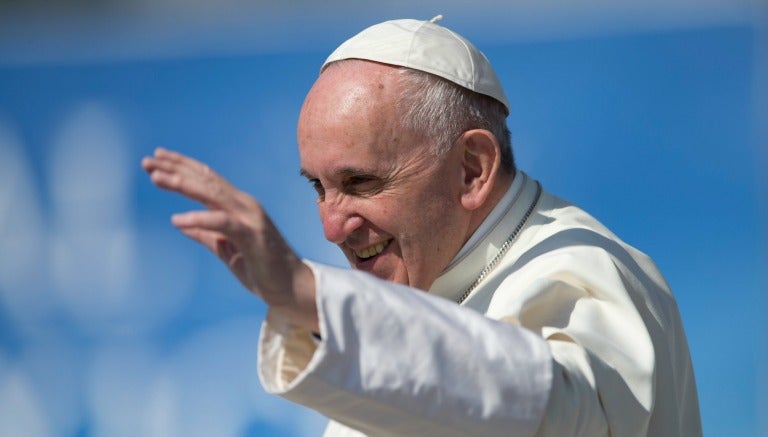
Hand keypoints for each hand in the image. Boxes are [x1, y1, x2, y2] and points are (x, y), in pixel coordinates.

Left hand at [141, 148, 317, 330]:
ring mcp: (250, 217)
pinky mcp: (252, 235)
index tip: (156, 158)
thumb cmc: (262, 269)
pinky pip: (221, 222)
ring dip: (182, 183)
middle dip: (175, 168)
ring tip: (156, 177)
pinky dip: (198, 218)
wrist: (291, 287)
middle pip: (205, 179)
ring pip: (211, 193)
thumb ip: (206, 234)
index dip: (182, 166)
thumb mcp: (226, 249)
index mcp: (239, 206)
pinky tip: (176, 220)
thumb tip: (181, 224)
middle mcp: (244, 204)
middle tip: (147, 161)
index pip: (207, 179)